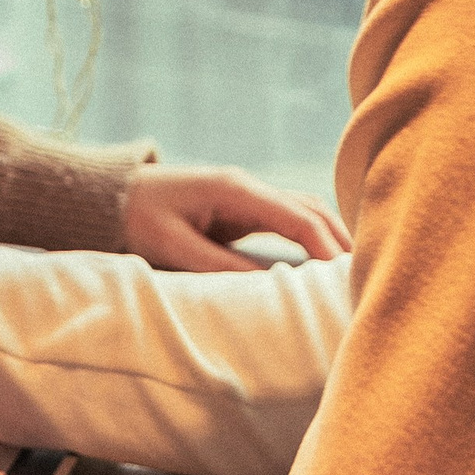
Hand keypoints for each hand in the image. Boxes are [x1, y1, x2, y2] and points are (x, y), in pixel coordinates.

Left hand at [122, 165, 346, 271]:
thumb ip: (219, 266)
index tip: (345, 276)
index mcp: (235, 190)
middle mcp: (248, 186)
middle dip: (340, 241)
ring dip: (331, 237)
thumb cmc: (136, 217)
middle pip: (312, 208)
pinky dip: (313, 236)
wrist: (109, 195)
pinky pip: (289, 219)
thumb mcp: (173, 247)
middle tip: (365, 277)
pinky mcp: (242, 208)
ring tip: (353, 273)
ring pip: (305, 210)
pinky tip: (325, 260)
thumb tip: (268, 288)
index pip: (297, 216)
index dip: (326, 246)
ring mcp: (247, 195)